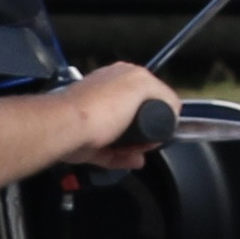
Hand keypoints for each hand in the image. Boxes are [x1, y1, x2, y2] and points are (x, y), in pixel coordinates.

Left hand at [59, 62, 177, 167]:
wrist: (65, 130)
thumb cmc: (103, 106)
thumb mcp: (142, 87)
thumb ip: (163, 93)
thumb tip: (173, 106)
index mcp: (121, 77)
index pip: (150, 90)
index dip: (161, 107)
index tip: (167, 123)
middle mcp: (107, 94)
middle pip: (136, 114)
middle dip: (148, 129)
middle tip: (152, 141)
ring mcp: (95, 119)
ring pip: (123, 134)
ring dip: (136, 146)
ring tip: (142, 153)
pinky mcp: (86, 141)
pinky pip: (109, 151)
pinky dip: (122, 157)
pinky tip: (134, 161)